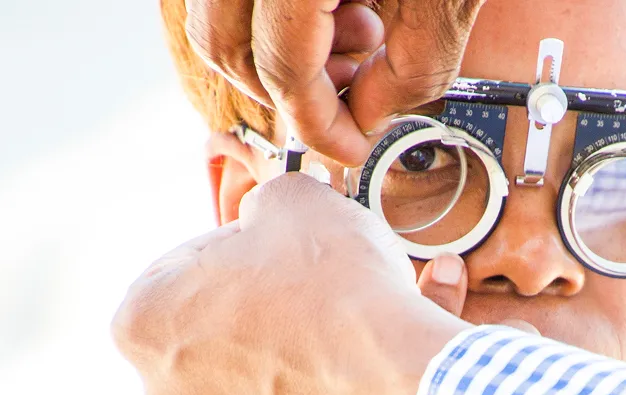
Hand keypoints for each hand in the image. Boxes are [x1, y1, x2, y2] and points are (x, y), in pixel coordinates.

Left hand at [112, 174, 468, 394]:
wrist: (403, 384)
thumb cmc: (339, 290)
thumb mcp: (294, 201)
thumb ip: (262, 203)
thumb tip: (269, 220)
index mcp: (142, 322)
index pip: (184, 264)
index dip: (237, 245)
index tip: (279, 247)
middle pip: (209, 328)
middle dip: (252, 305)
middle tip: (307, 285)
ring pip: (246, 378)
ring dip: (280, 352)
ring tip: (336, 329)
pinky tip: (349, 371)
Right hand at [184, 0, 488, 164]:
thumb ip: (409, 74)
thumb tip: (369, 119)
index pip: (282, 70)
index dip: (320, 126)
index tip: (348, 150)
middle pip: (225, 45)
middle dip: (291, 89)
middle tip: (352, 95)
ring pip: (216, 11)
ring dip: (280, 48)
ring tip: (359, 33)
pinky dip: (274, 7)